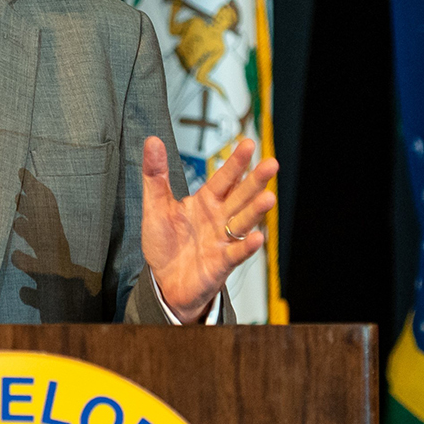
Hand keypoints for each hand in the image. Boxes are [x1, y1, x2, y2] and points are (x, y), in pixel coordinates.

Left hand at [141, 136, 277, 322]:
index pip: (224, 178)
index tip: (248, 144)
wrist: (164, 281)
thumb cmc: (165, 243)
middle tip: (271, 164)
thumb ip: (155, 175)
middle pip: (241, 196)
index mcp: (205, 201)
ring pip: (243, 222)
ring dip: (256, 210)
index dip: (236, 162)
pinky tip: (256, 238)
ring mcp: (223, 240)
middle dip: (256, 180)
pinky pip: (236, 253)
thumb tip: (152, 141)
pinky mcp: (221, 263)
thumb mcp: (155, 206)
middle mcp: (219, 218)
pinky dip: (246, 247)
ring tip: (268, 198)